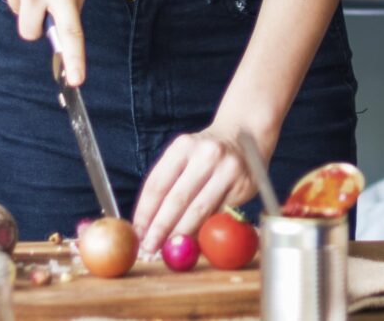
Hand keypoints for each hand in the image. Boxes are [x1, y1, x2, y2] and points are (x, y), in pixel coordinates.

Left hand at [135, 124, 271, 254]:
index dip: (145, 212)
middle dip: (161, 228)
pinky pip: (219, 214)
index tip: (138, 232)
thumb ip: (167, 184)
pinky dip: (204, 230)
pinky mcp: (244, 185)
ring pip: (199, 210)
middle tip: (150, 246)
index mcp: (184, 146)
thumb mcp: (183, 156)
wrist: (245, 136)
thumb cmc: (204, 154)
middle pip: (177, 199)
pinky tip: (194, 239)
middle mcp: (207, 155)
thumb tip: (147, 226)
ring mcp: (228, 170)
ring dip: (181, 233)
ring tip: (169, 248)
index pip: (158, 184)